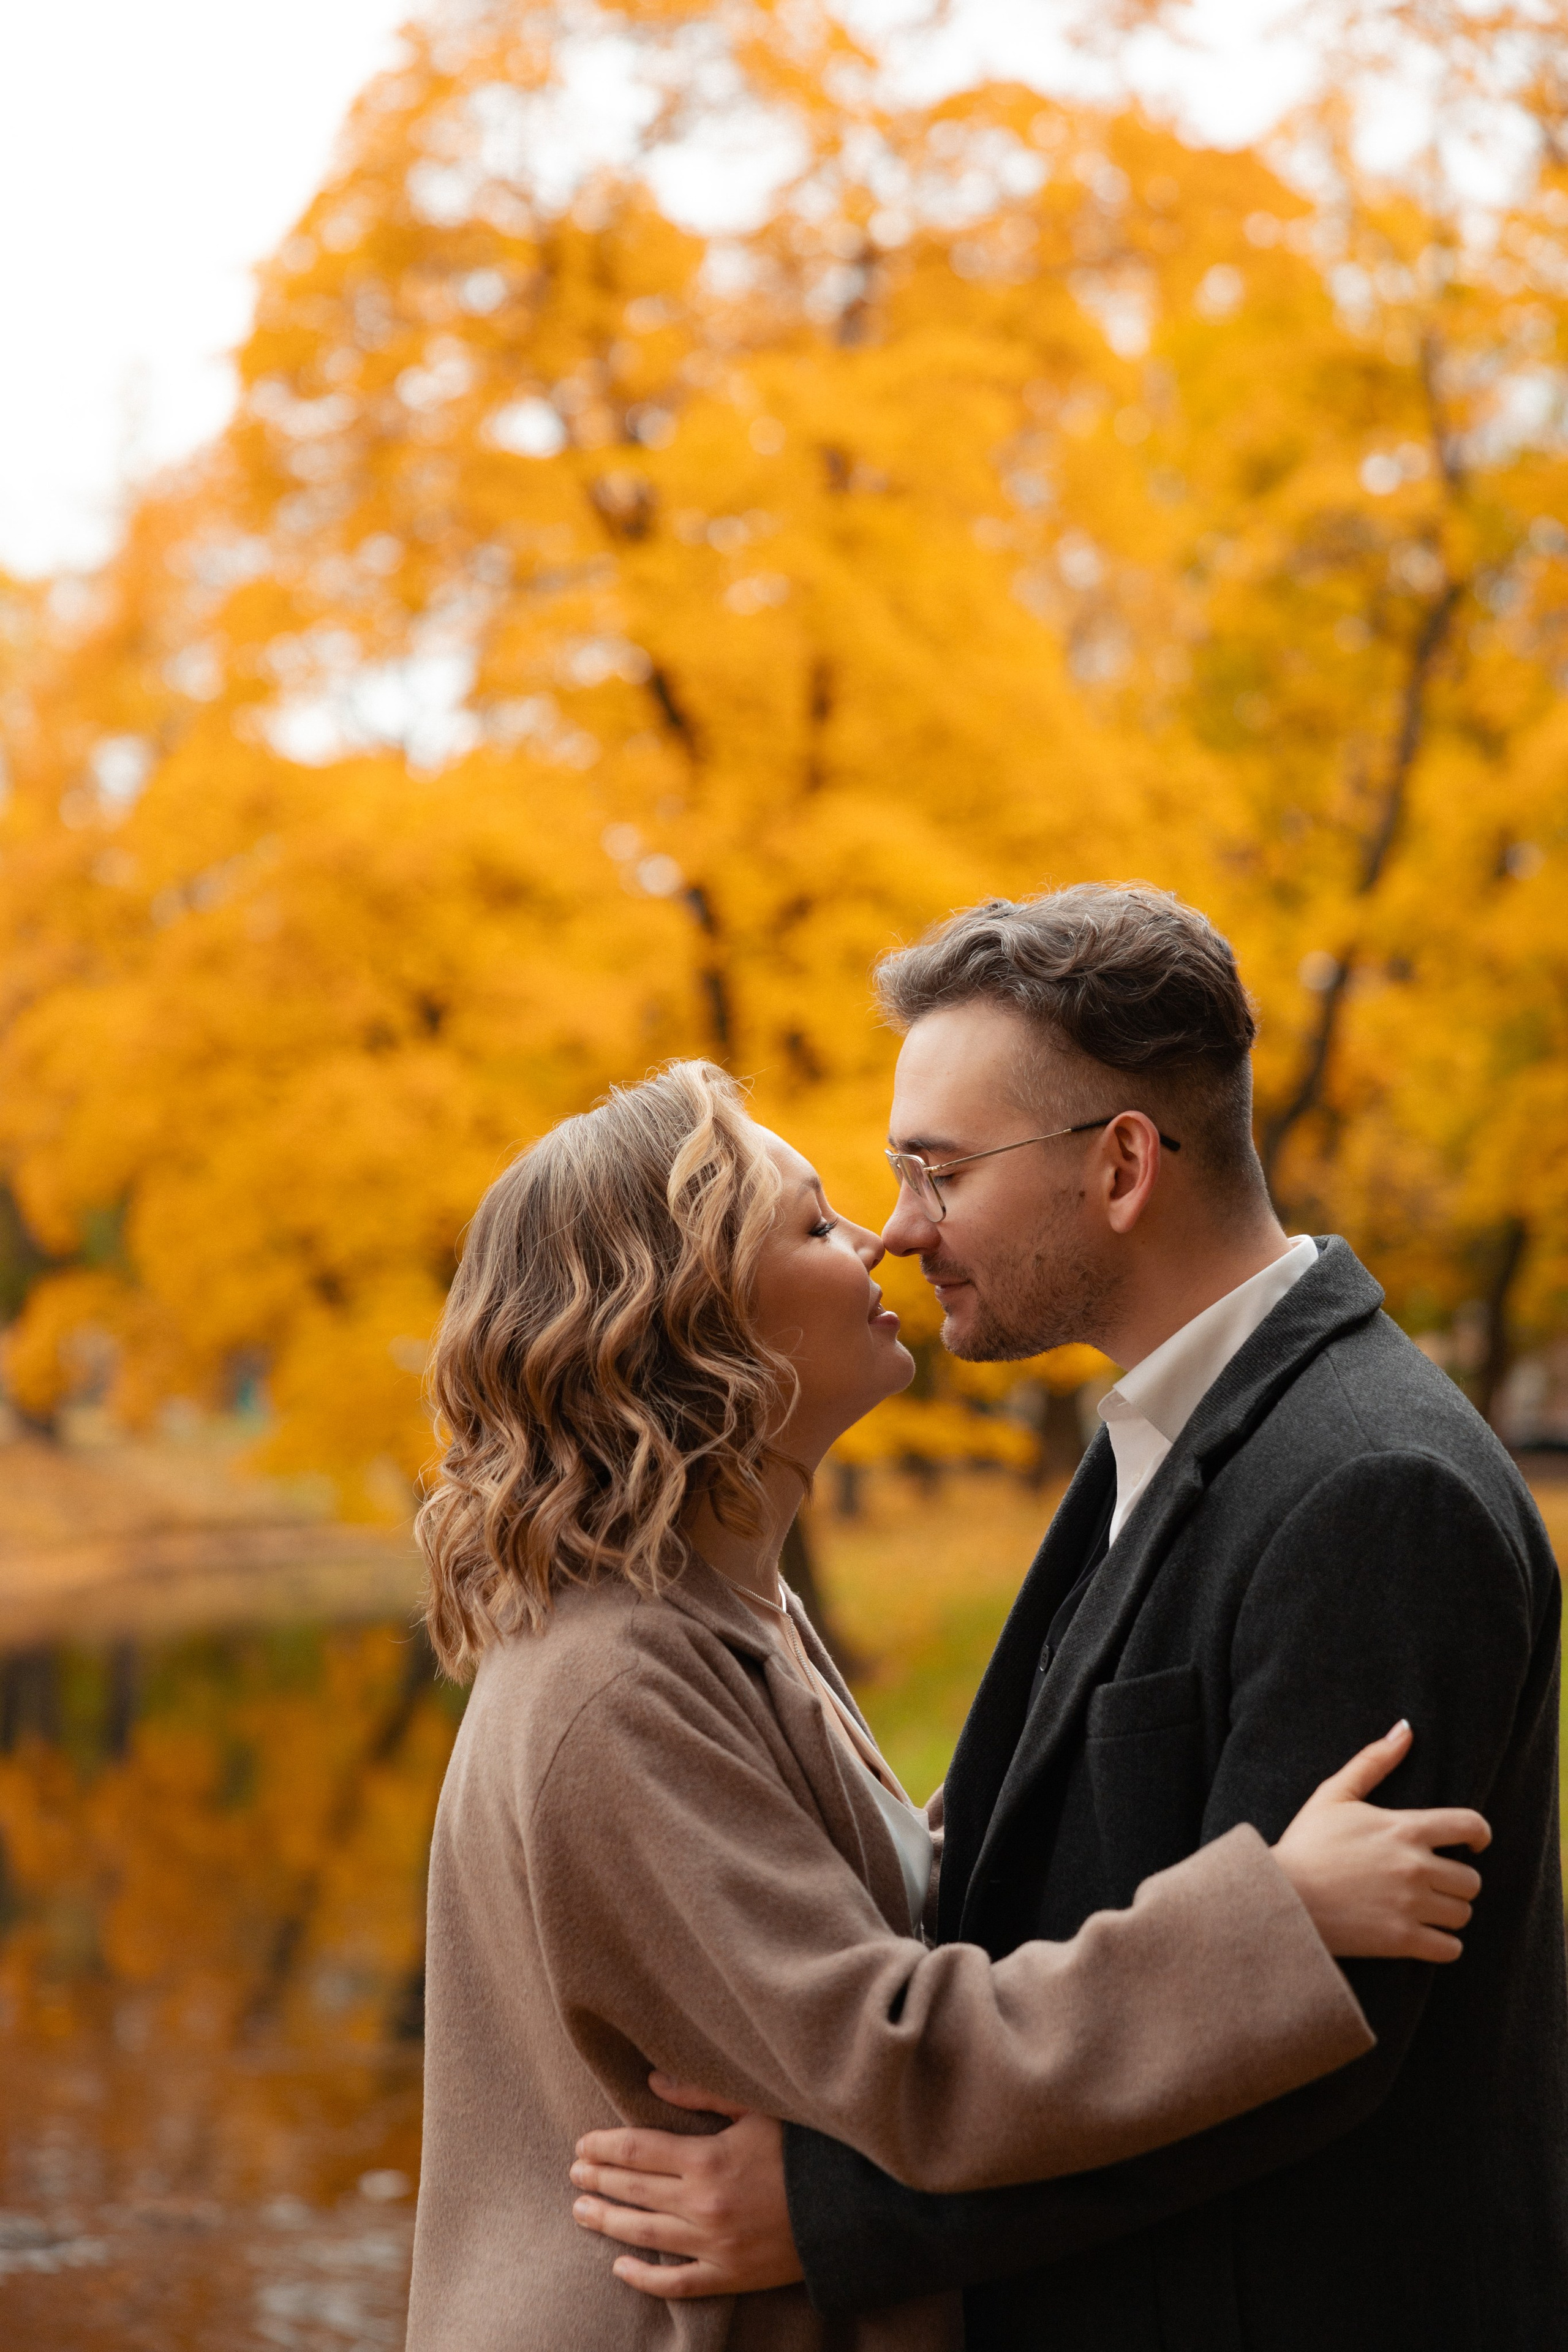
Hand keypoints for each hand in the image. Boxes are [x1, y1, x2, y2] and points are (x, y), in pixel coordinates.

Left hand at [570, 2071, 801, 2297]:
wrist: (851, 2208)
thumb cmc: (806, 2150)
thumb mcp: (758, 2108)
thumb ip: (703, 2093)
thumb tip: (652, 2080)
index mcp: (708, 2158)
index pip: (637, 2150)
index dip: (603, 2147)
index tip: (582, 2144)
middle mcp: (703, 2204)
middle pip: (633, 2192)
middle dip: (598, 2181)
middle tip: (574, 2175)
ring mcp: (714, 2246)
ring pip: (645, 2235)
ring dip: (607, 2222)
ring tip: (581, 2212)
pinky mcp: (729, 2276)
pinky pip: (677, 2283)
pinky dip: (644, 2277)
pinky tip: (621, 2267)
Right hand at [1272, 1719, 1489, 1961]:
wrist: (1281, 1896)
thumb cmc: (1306, 1843)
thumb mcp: (1335, 1794)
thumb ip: (1373, 1761)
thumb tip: (1405, 1728)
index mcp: (1406, 1828)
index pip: (1471, 1826)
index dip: (1479, 1835)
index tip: (1472, 1844)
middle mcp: (1416, 1866)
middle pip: (1472, 1879)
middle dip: (1456, 1880)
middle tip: (1433, 1882)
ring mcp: (1411, 1905)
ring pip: (1462, 1914)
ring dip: (1448, 1912)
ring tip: (1423, 1908)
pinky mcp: (1401, 1940)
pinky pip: (1450, 1949)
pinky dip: (1442, 1944)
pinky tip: (1422, 1935)